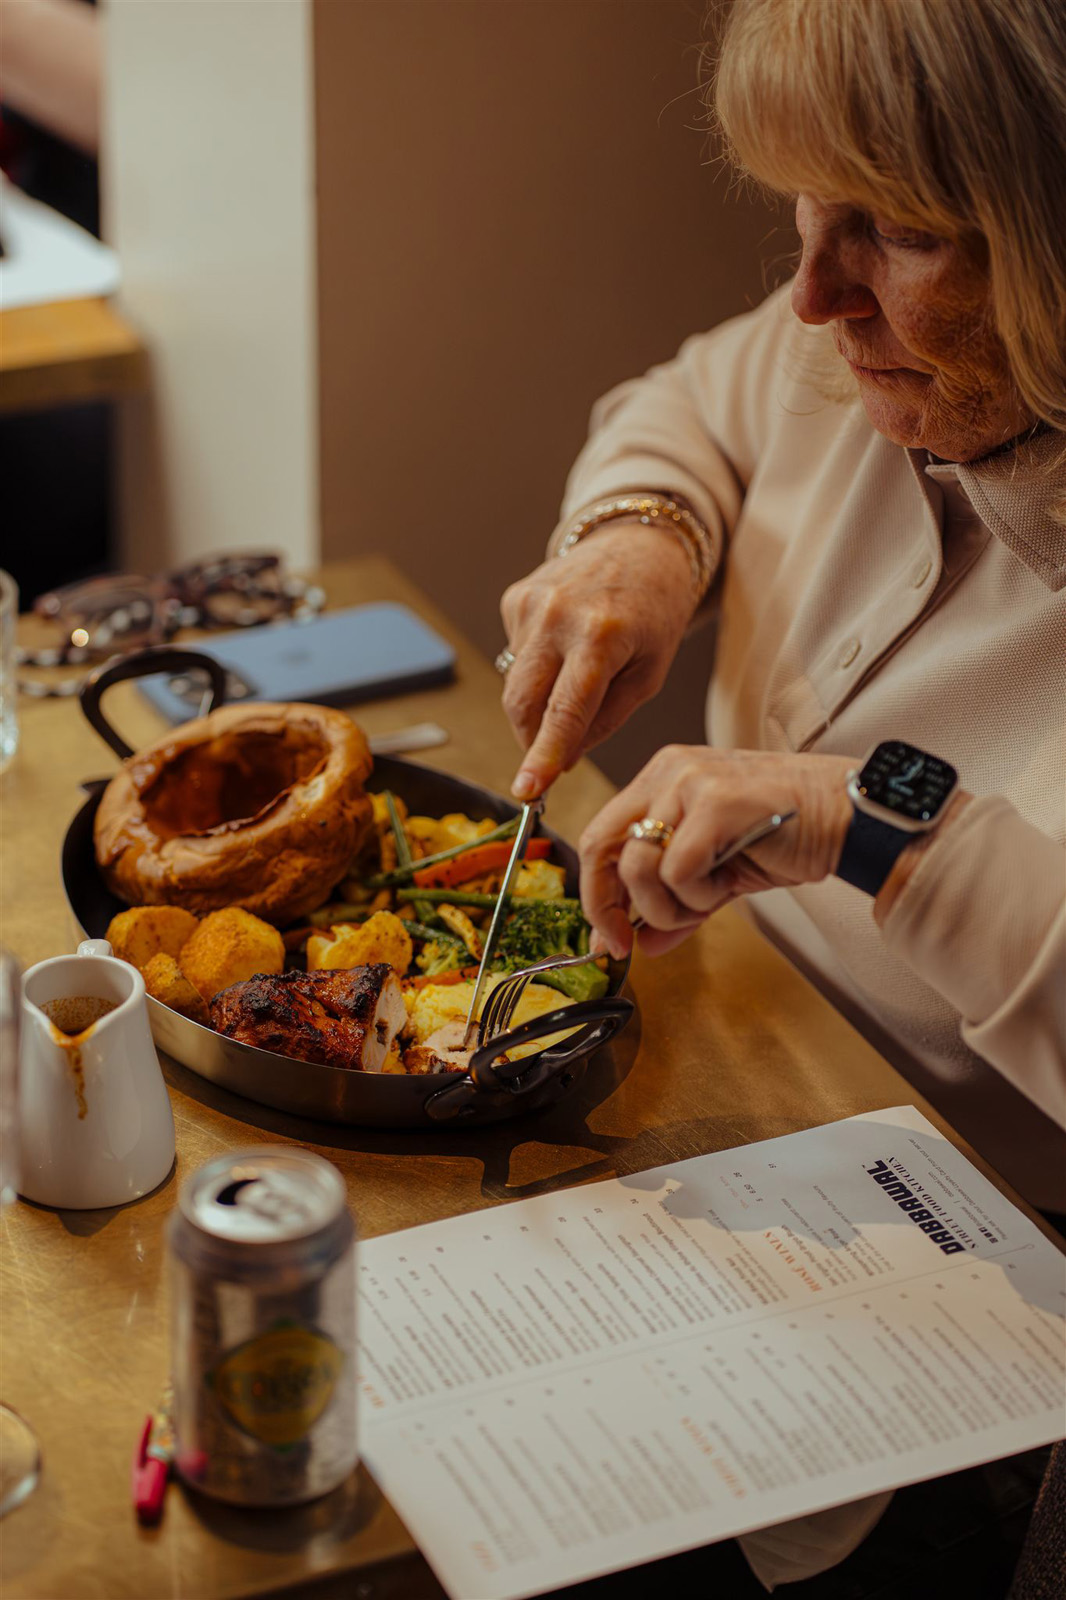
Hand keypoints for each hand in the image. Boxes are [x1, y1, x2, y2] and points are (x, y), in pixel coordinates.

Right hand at [499, 524, 696, 798]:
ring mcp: (529, 603)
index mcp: (601, 635)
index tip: (527, 791)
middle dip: (532, 740)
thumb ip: (606, 720)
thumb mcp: (650, 673)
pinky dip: (537, 666)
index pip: (564, 711)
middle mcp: (557, 615)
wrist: (637, 545)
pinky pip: (516, 655)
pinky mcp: (514, 598)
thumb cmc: (654, 613)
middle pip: (523, 703)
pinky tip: (565, 645)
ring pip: (515, 684)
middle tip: (552, 756)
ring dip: (539, 702)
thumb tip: (562, 758)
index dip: (543, 756)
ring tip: (576, 678)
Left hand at [579, 746, 855, 956]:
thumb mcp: (719, 873)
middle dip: (608, 907)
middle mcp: (668, 772)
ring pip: (639, 867)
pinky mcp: (715, 802)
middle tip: (628, 941)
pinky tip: (728, 884)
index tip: (610, 938)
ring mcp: (689, 782)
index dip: (596, 894)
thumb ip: (674, 902)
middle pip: (600, 846)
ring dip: (668, 906)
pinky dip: (699, 896)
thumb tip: (638, 944)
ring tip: (707, 900)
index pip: (600, 837)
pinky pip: (677, 872)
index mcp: (661, 778)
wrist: (847, 817)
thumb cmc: (788, 835)